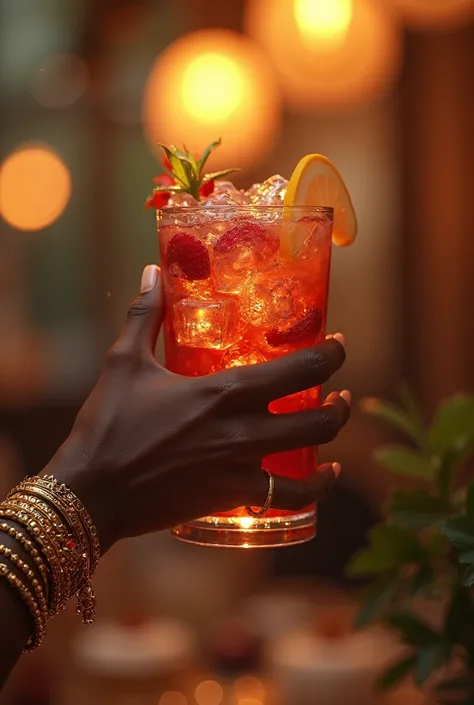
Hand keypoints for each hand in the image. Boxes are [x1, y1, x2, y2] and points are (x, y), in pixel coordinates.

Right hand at [47, 266, 349, 551]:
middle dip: (341, 402)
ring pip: (313, 454)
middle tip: (341, 389)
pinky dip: (316, 488)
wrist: (92, 492)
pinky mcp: (233, 496)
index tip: (337, 345)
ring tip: (336, 421)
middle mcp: (244, 429)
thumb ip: (145, 315)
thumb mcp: (124, 363)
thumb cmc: (107, 425)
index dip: (331, 355)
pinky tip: (325, 477)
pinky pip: (290, 497)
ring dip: (333, 436)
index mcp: (225, 390)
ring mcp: (242, 467)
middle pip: (321, 417)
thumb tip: (151, 273)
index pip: (302, 368)